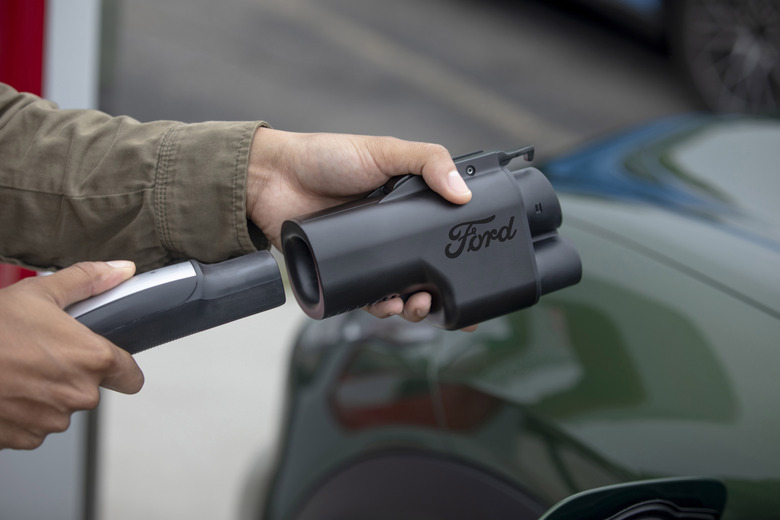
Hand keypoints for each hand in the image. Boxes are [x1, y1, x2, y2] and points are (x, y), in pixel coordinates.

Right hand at [0, 262, 144, 449]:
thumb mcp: (40, 292)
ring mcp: (52, 420)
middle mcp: (79, 395)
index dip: (120, 369)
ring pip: (61, 408)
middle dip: (73, 375)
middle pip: (91, 389)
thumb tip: (121, 270)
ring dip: (47, 394)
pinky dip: (24, 412)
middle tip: (43, 354)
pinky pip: (35, 426)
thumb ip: (88, 281)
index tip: (108, 363)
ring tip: (18, 369)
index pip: (131, 377)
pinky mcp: (26, 438)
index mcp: (93, 359)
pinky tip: (7, 390)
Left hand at [246, 128, 472, 322]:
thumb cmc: (325, 157)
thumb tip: (465, 194)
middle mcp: (390, 235)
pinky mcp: (342, 272)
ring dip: (412, 307)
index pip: (442, 234)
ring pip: (398, 291)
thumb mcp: (385, 151)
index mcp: (407, 207)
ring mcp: (367, 255)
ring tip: (416, 305)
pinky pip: (366, 298)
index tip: (481, 275)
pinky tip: (387, 306)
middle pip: (425, 272)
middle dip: (438, 293)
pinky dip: (380, 307)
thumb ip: (428, 163)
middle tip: (440, 299)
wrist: (273, 178)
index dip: (462, 255)